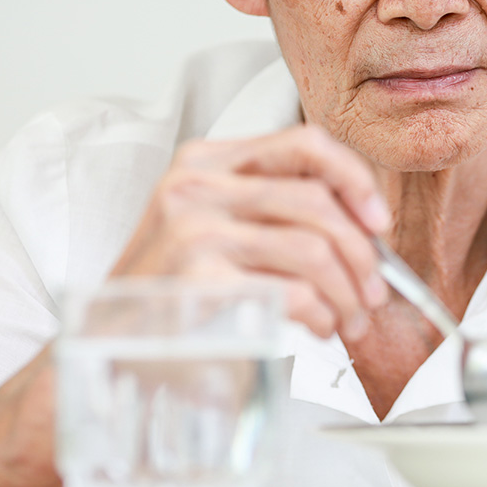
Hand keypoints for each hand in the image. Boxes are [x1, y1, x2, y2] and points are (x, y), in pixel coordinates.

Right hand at [112, 124, 391, 340]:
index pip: (304, 143)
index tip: (378, 221)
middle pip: (316, 201)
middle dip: (361, 254)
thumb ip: (273, 210)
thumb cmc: (171, 290)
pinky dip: (320, 316)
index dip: (354, 178)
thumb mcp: (213, 226)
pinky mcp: (199, 279)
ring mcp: (194, 229)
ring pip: (312, 250)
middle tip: (374, 293)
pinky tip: (319, 330)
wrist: (108, 344)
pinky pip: (293, 292)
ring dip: (347, 293)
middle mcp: (195, 184)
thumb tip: (363, 228)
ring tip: (350, 321)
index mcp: (205, 160)